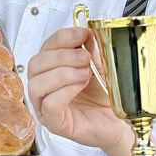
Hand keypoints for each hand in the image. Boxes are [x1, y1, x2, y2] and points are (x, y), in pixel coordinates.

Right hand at [27, 27, 131, 155]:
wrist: (119, 122)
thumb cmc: (106, 97)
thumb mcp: (100, 66)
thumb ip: (92, 50)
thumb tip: (86, 33)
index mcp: (52, 69)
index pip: (46, 47)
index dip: (62, 38)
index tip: (81, 34)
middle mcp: (44, 87)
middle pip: (36, 64)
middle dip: (62, 56)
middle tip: (85, 57)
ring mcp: (45, 106)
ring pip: (37, 84)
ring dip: (62, 73)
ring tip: (85, 73)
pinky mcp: (54, 123)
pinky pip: (48, 104)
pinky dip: (64, 91)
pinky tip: (81, 86)